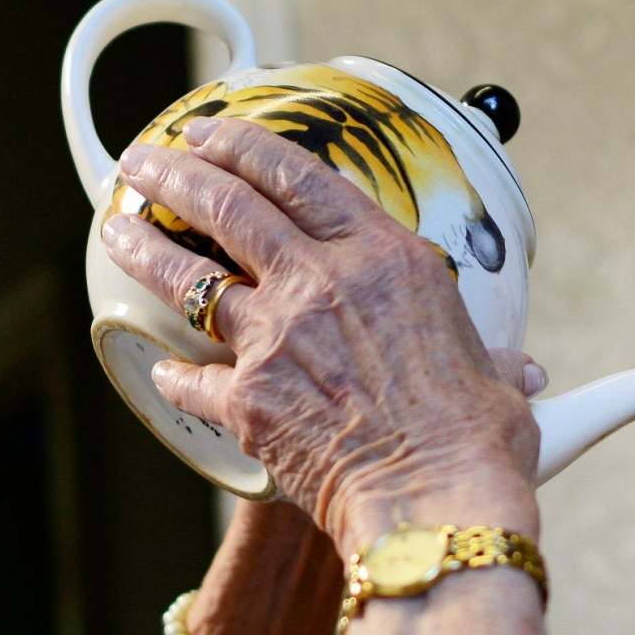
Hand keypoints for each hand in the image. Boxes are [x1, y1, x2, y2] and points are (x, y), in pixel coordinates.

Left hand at [101, 118, 540, 549]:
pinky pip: (192, 379)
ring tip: (117, 229)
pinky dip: (172, 373)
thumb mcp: (493, 379)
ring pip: (189, 279)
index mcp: (385, 259)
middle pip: (228, 208)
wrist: (435, 501)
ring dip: (145, 249)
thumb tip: (517, 377)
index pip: (297, 177)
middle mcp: (321, 284)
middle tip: (147, 162)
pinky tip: (158, 368)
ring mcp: (276, 339)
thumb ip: (488, 362)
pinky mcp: (247, 401)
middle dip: (176, 175)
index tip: (213, 132)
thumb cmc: (475, 443)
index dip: (244, 146)